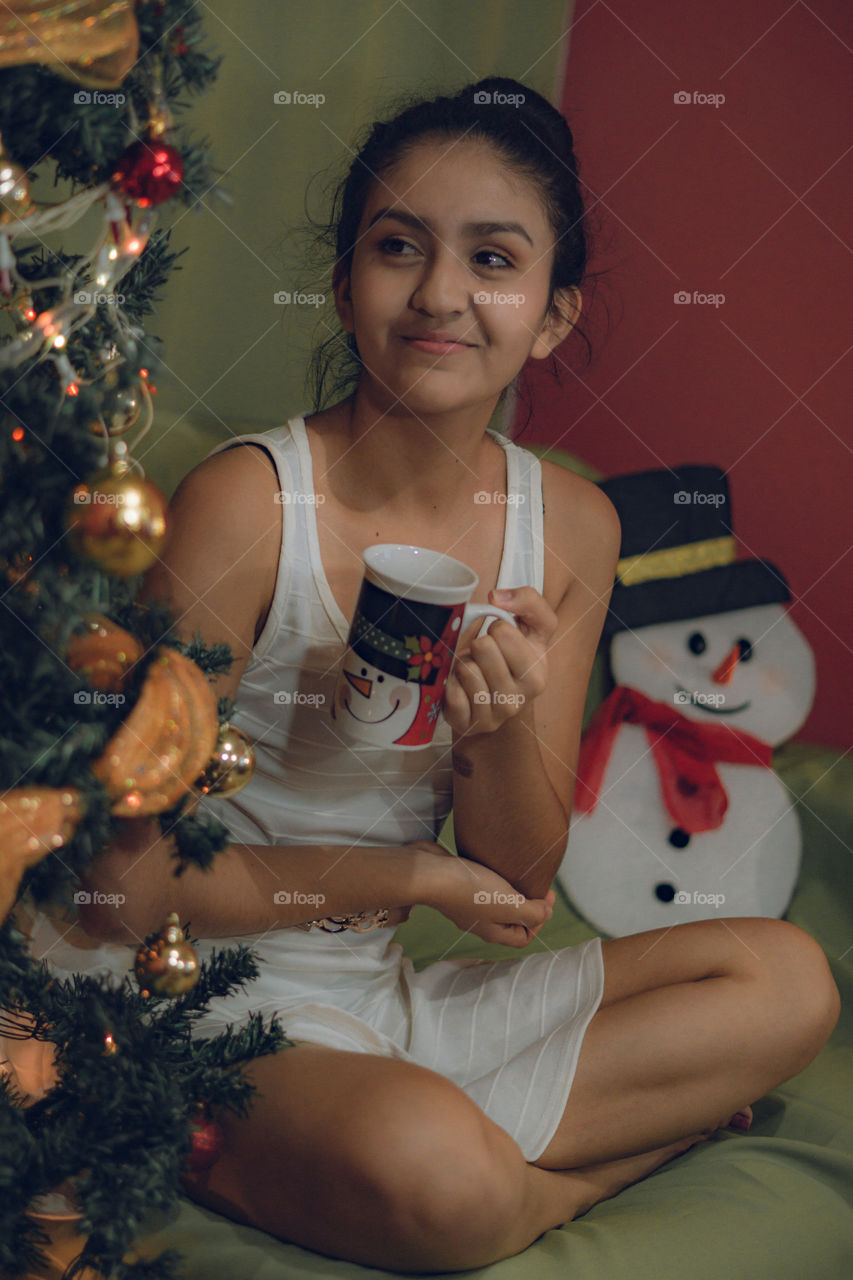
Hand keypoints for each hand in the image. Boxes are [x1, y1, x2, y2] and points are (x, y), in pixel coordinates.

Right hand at [410, 840, 554, 947]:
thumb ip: (533, 913)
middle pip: (511, 920)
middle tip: (536, 884)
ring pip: (496, 902)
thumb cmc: (470, 890)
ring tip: (518, 874)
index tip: (546, 897)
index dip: (540, 921)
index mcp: (493, 932)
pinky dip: (494, 879)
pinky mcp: (459, 886)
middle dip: (527, 905)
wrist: (430, 872)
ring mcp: (467, 904)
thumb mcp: (509, 904)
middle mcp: (480, 922)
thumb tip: (546, 912)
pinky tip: (495, 865)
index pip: (523, 937)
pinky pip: (482, 887)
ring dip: (510, 891)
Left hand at [443, 586, 557, 737]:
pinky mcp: (469, 725)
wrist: (490, 698)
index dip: (497, 628)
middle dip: (478, 644)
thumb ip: (528, 601)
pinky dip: (450, 683)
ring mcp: (493, 716)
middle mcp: (519, 700)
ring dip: (463, 663)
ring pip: (467, 671)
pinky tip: (458, 684)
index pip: (505, 632)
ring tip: (471, 668)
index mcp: (538, 674)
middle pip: (483, 648)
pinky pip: (453, 695)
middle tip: (482, 654)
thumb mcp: (529, 626)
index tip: (501, 638)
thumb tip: (497, 597)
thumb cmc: (508, 657)